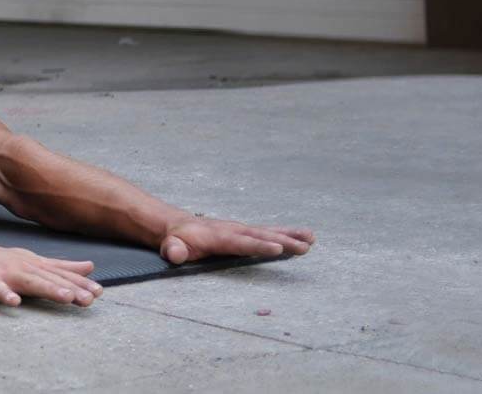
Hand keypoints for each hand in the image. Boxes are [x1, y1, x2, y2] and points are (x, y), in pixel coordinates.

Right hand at [0, 242, 102, 306]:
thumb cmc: (0, 260)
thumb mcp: (33, 261)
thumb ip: (61, 266)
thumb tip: (90, 266)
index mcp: (35, 265)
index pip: (61, 274)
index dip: (80, 282)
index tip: (99, 292)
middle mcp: (24, 267)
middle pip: (50, 279)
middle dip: (70, 288)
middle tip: (90, 298)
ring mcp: (4, 273)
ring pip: (29, 282)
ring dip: (48, 288)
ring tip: (66, 297)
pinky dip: (4, 294)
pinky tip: (14, 303)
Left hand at [158, 217, 314, 263]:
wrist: (178, 225)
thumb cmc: (176, 240)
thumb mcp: (170, 246)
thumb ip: (173, 250)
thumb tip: (175, 254)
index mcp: (218, 237)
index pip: (241, 243)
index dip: (259, 246)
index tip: (277, 249)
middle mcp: (234, 230)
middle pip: (261, 236)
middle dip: (283, 241)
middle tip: (304, 247)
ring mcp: (242, 230)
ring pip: (268, 232)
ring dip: (290, 236)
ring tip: (311, 240)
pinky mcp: (247, 232)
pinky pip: (269, 233)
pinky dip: (287, 234)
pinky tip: (305, 237)